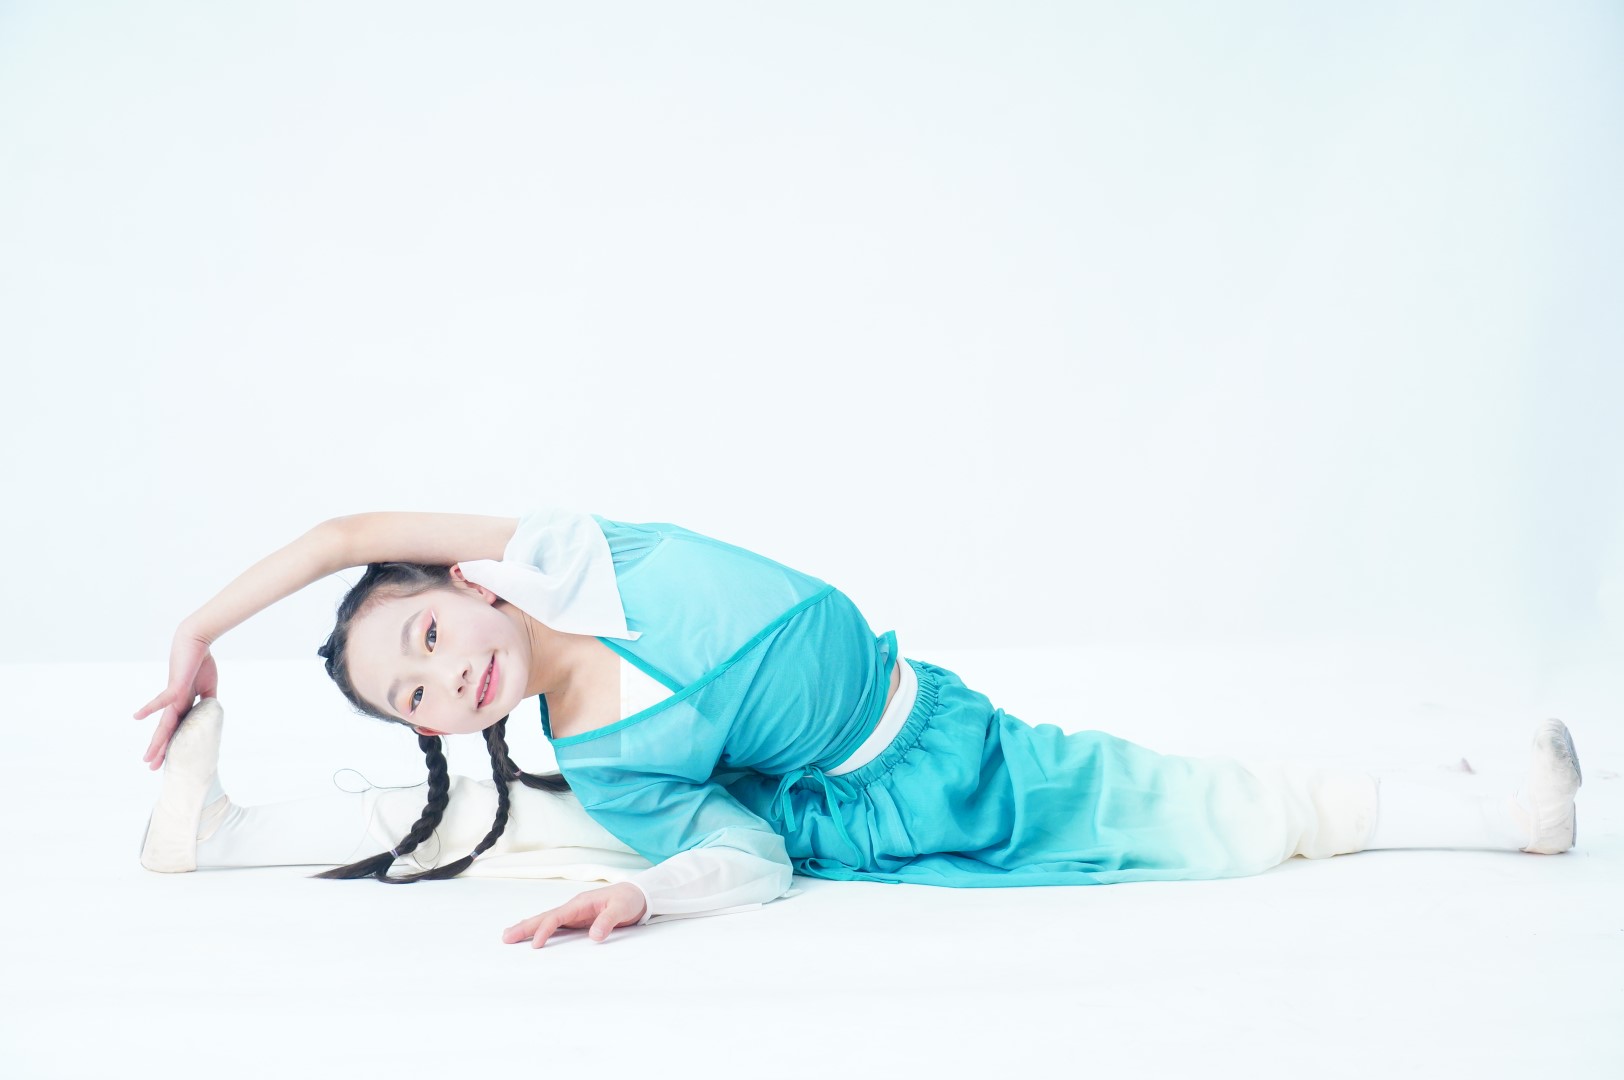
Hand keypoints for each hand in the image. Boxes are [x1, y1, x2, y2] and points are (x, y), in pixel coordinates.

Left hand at [133, 630, 219, 770]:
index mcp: (184, 704)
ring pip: (164, 724)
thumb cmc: (201, 662)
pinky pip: (162, 700)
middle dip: (160, 749)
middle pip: (167, 731)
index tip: (169, 759)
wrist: (196, 642)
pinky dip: (150, 708)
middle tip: (152, 767)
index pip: (177, 728)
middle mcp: (175, 703)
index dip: (173, 743)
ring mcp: (173, 697)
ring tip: (148, 758)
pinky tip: (137, 717)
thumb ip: (208, 702)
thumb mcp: (209, 687)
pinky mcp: (174, 687)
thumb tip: (212, 715)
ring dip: (156, 741)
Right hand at [502, 883, 648, 947]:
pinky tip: (532, 937)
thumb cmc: (629, 899)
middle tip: (506, 937)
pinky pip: (556, 926)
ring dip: (529, 928)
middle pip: (545, 917)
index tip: (536, 944)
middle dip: (525, 927)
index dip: (545, 930)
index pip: (557, 917)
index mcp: (581, 903)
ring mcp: (574, 914)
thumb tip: (594, 936)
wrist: (638, 894)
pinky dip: (541, 930)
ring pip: (547, 921)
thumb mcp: (622, 908)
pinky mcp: (578, 921)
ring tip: (509, 936)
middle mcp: (574, 908)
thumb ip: (608, 920)